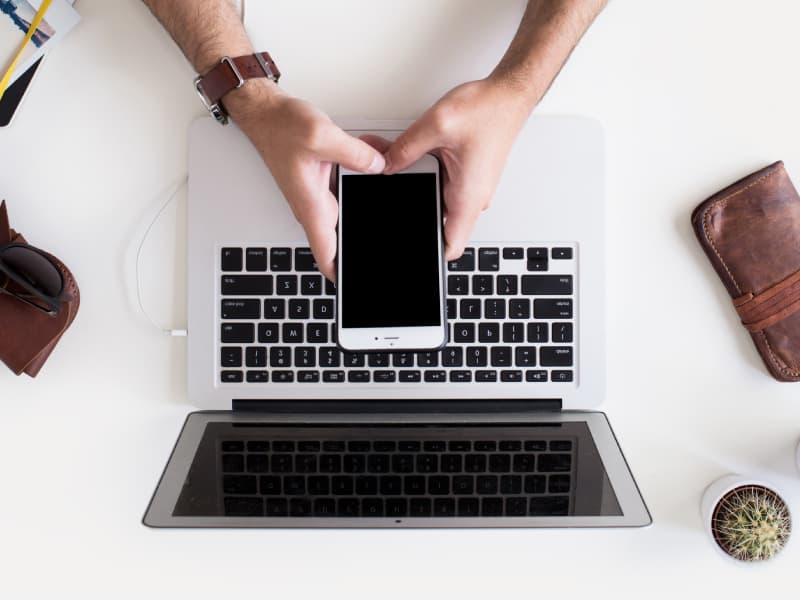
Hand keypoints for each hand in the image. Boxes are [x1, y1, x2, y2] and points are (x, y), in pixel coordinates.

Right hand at [227, 81, 384, 280]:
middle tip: (392, 225)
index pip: (326, 254)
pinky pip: (351, 183)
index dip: (341, 274)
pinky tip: (377, 154)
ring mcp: (320, 193)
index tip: (357, 283)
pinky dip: (365, 171)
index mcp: (312, 205)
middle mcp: (315, 204)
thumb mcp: (323, 136)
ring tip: (386, 169)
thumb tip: (380, 167)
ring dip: (370, 192)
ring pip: (354, 203)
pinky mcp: (324, 179)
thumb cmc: (280, 127)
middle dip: (369, 230)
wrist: (265, 112)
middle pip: (346, 232)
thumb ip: (356, 155)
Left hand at [383, 78, 531, 260]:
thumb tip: (384, 166)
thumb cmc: (489, 111)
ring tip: (400, 163)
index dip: (429, 253)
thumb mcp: (437, 126)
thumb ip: (405, 149)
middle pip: (435, 220)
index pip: (450, 246)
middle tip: (391, 190)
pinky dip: (425, 173)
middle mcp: (471, 198)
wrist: (508, 96)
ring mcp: (469, 189)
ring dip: (417, 186)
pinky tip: (413, 156)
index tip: (409, 250)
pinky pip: (441, 184)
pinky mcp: (466, 177)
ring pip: (435, 199)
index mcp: (468, 197)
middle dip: (410, 207)